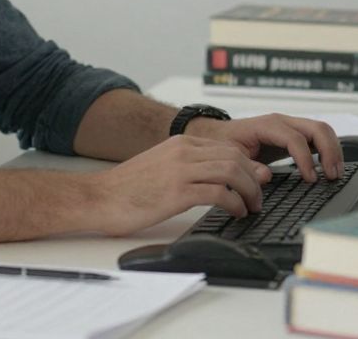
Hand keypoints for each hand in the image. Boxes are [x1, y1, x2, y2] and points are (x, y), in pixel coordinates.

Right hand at [88, 135, 272, 236]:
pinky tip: (236, 213)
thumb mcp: (162, 168)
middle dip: (254, 179)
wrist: (99, 197)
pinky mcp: (177, 192)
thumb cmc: (127, 189)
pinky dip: (235, 204)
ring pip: (233, 172)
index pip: (228, 148)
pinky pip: (219, 193)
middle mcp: (183, 152)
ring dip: (250, 191)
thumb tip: (218, 178)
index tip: (256, 182)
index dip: (249, 166)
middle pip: (236, 157)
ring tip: (252, 207)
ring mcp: (181, 170)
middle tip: (259, 197)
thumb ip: (189, 168)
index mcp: (180, 144)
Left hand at [186, 113, 341, 182]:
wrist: (219, 134)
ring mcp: (291, 126)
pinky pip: (318, 136)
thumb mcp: (230, 156)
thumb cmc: (225, 143)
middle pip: (317, 128)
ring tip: (335, 173)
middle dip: (329, 151)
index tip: (311, 179)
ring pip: (322, 130)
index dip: (306, 159)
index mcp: (267, 125)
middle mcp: (283, 122)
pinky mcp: (294, 134)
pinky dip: (328, 150)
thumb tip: (266, 176)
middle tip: (332, 175)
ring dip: (333, 150)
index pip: (295, 139)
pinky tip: (329, 167)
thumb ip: (247, 166)